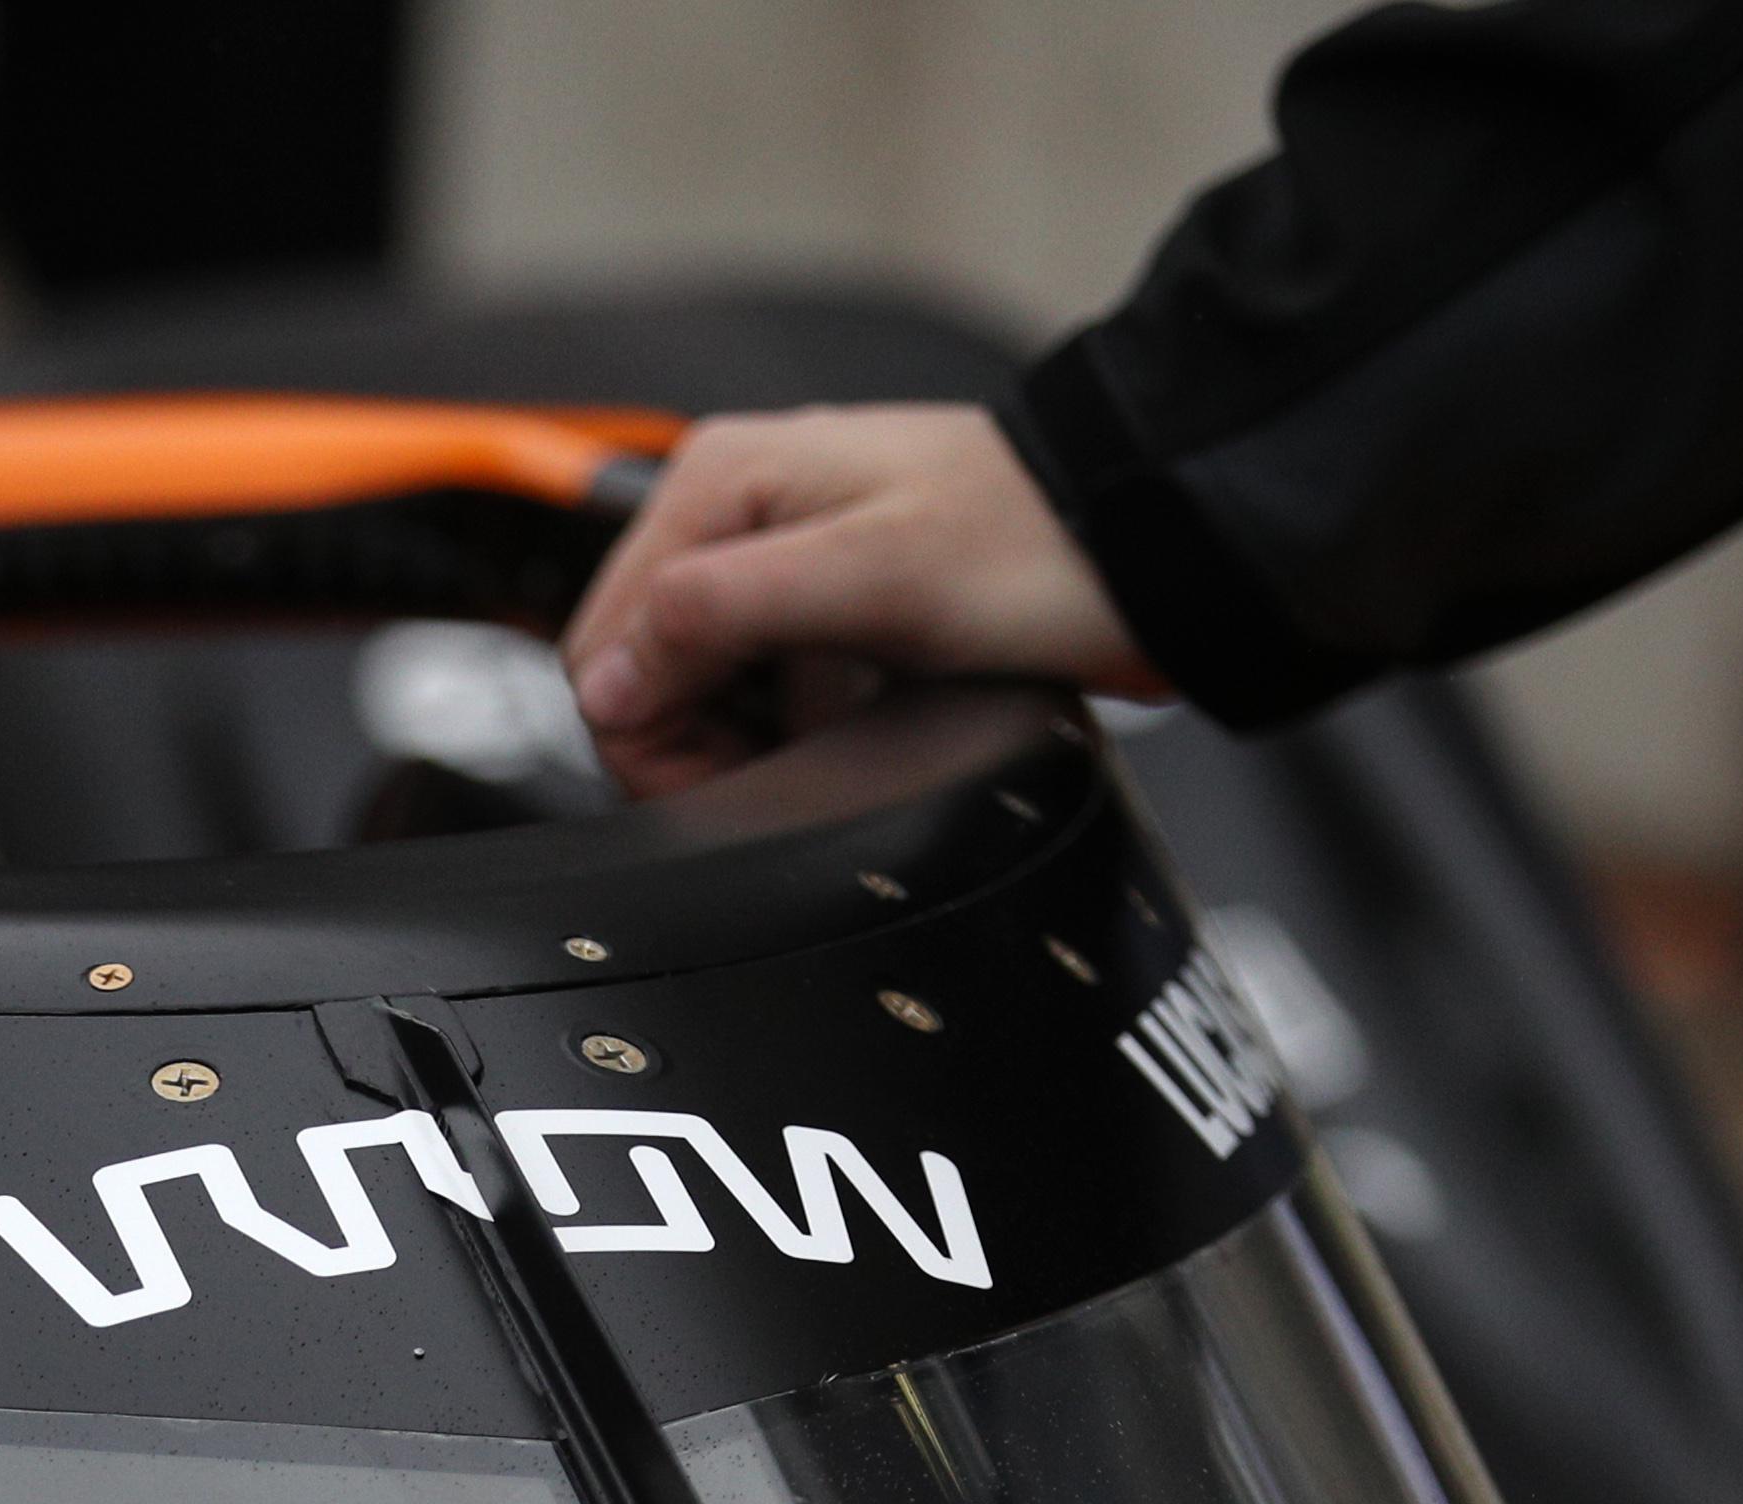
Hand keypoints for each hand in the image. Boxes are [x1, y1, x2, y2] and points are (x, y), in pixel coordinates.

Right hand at [561, 405, 1163, 795]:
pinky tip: (855, 710)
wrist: (1137, 546)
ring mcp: (774, 553)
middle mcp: (732, 509)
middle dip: (702, 739)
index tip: (732, 781)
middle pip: (641, 670)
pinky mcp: (818, 596)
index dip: (654, 738)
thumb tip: (609, 681)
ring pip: (697, 685)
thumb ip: (719, 616)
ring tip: (841, 723)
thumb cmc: (1031, 549)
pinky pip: (759, 682)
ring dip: (756, 731)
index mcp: (719, 483)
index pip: (605, 647)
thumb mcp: (869, 580)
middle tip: (791, 764)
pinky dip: (795, 717)